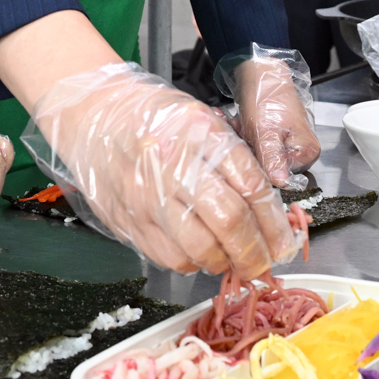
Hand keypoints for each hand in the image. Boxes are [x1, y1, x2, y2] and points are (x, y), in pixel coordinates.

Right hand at [23, 62, 297, 279]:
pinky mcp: (128, 219)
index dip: (273, 221)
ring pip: (200, 248)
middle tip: (264, 262)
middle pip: (229, 220)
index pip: (250, 185)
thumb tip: (269, 208)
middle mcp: (173, 163)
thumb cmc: (154, 117)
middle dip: (254, 251)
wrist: (95, 115)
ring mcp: (146, 195)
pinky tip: (199, 253)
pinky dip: (193, 264)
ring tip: (232, 259)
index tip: (283, 239)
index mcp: (199, 131)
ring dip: (225, 262)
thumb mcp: (202, 119)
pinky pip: (170, 257)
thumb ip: (234, 159)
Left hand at [224, 50, 322, 186]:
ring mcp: (284, 140)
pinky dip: (242, 133)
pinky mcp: (270, 133)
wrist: (256, 68)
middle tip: (239, 132)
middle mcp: (298, 149)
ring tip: (235, 123)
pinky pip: (254, 142)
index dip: (260, 166)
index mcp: (306, 152)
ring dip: (241, 140)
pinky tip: (234, 121)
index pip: (281, 177)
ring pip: (257, 154)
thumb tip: (280, 183)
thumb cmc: (265, 95)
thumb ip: (273, 160)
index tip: (248, 151)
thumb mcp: (266, 132)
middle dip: (248, 150)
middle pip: (268, 165)